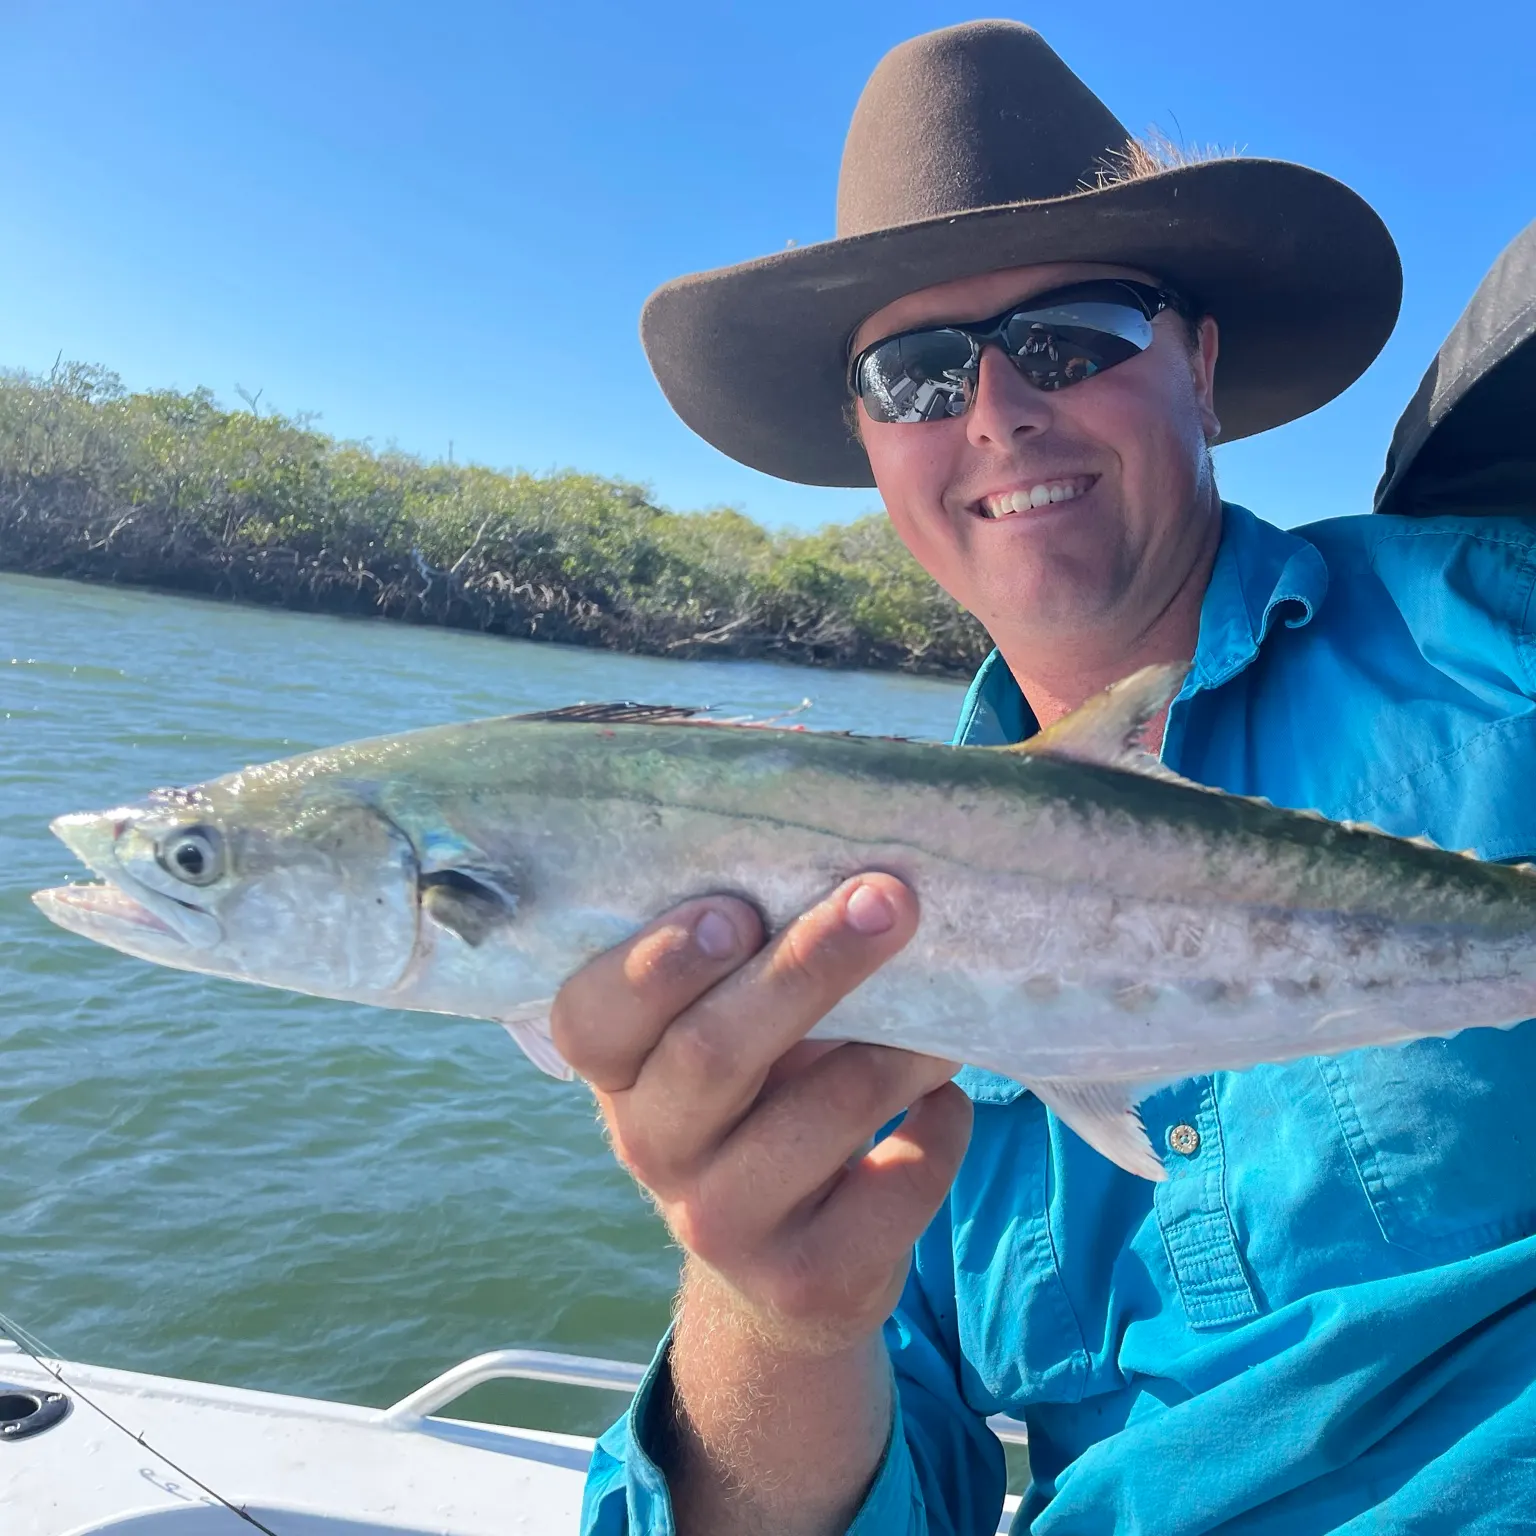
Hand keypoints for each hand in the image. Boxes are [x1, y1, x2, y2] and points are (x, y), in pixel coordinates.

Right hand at [549, 875, 972, 1352]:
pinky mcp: (809, 1278)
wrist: (785, 1275)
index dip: (658, 962)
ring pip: (827, 1111)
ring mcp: (724, 1224)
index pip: (589, 1018)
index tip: (736, 908)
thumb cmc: (758, 1108)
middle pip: (713, 1051)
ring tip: (945, 1015)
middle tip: (887, 900)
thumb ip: (745, 972)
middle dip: (808, 967)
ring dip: (902, 1047)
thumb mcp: (726, 1042)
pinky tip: (940, 1103)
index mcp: (618, 1072)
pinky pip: (899, 1181)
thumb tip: (852, 880)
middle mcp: (652, 1150)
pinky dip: (942, 1127)